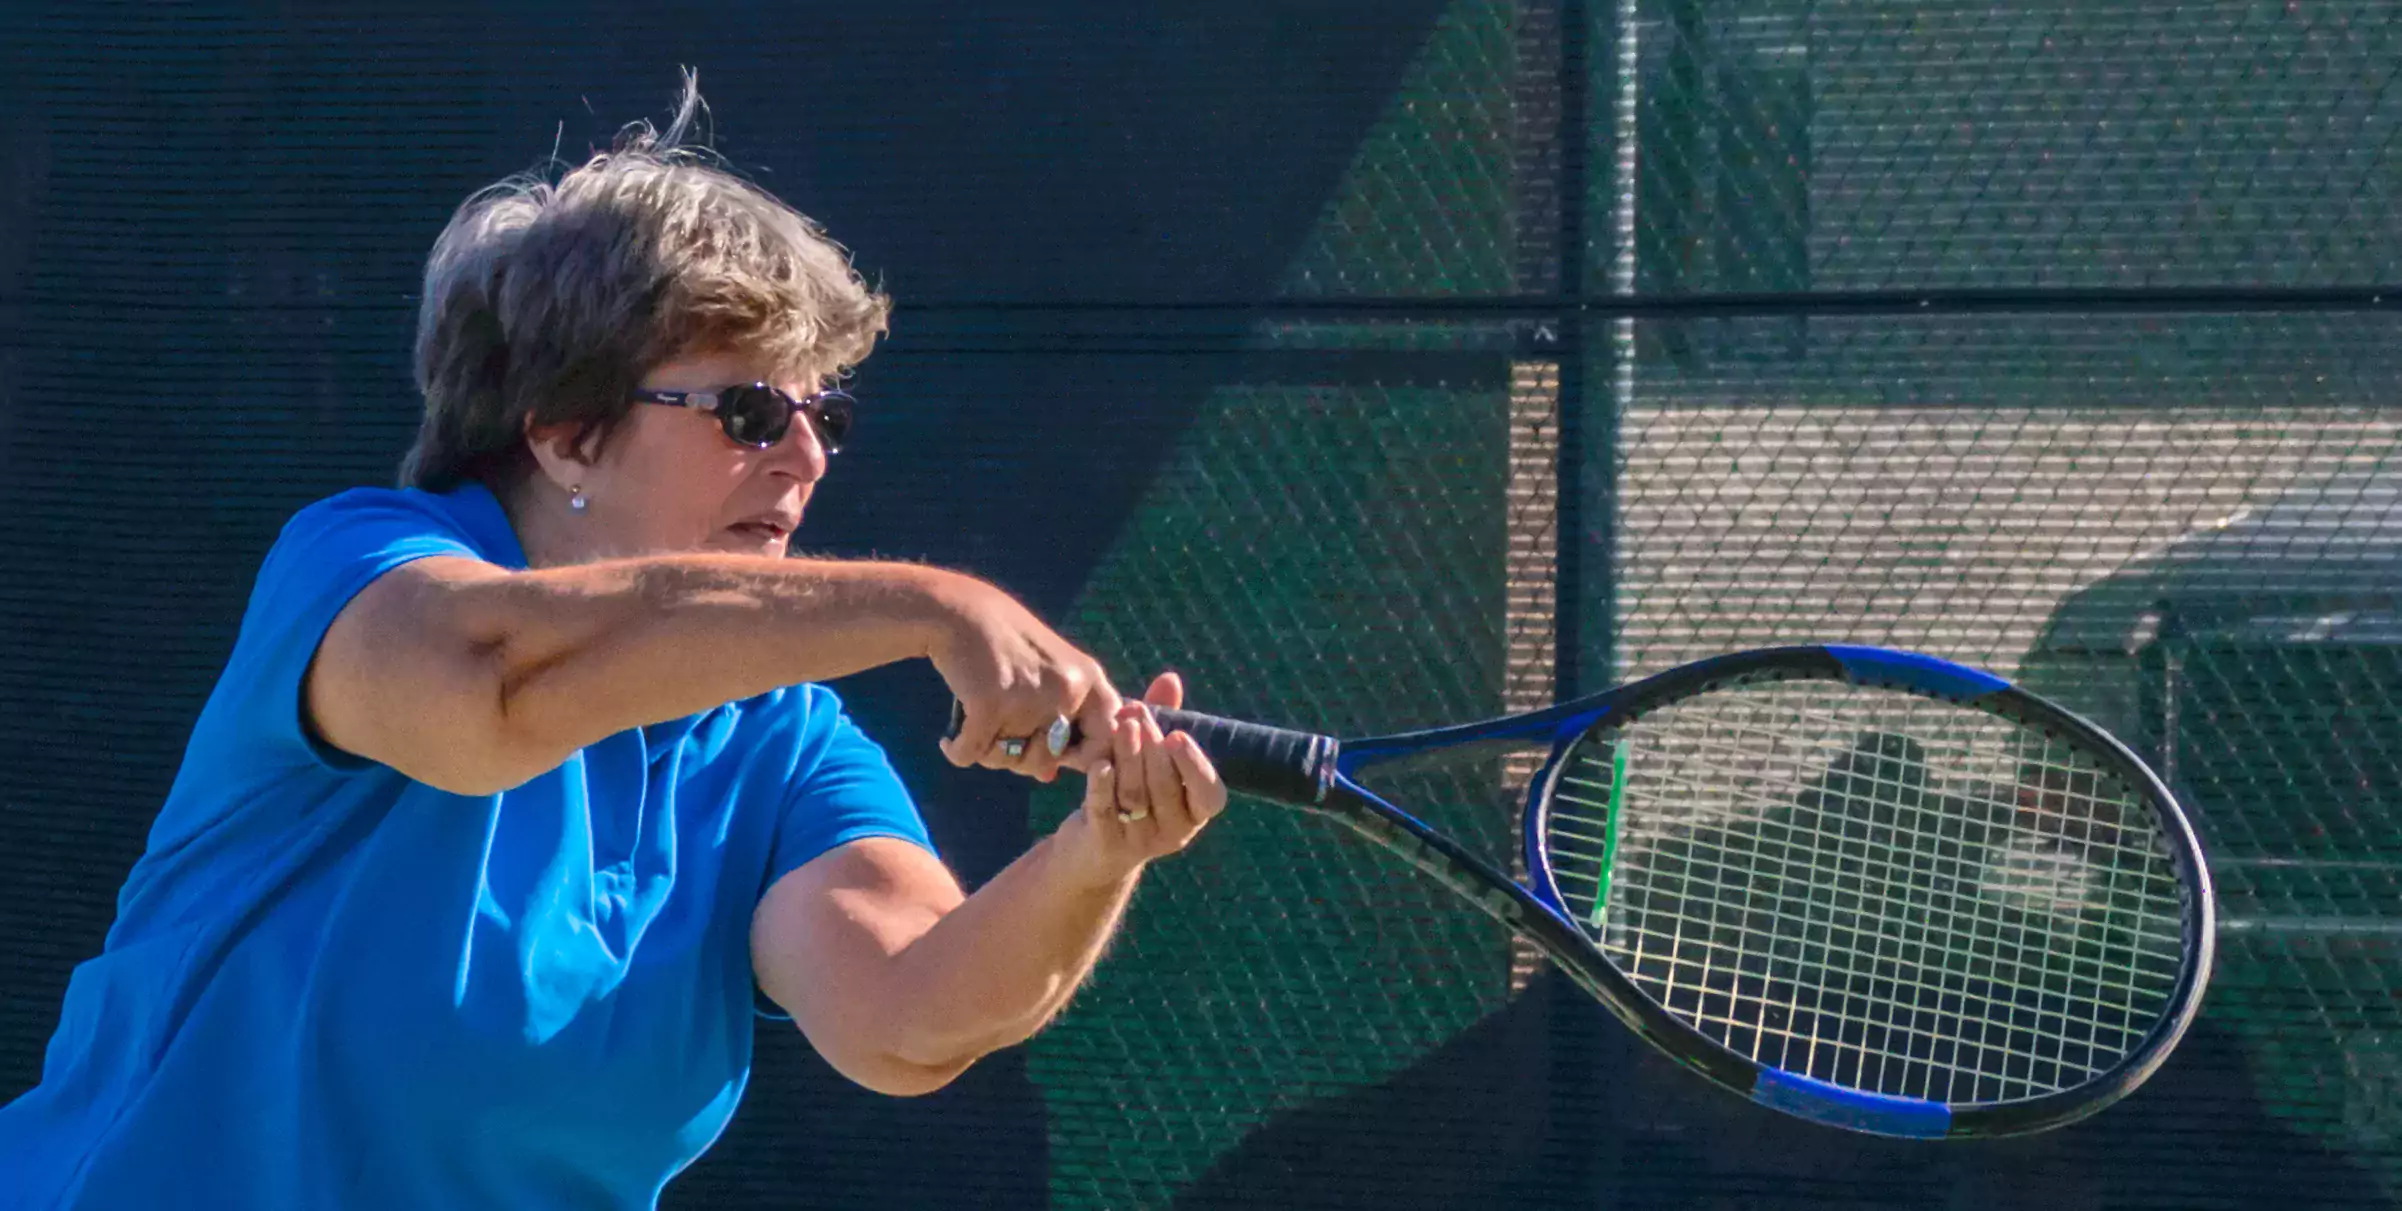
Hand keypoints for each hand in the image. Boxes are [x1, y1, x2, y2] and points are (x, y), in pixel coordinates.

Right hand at [928, 574, 1119, 781]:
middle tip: (998, 739)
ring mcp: (1029, 698)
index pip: (1104, 739)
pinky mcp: (990, 704)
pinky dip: (957, 750)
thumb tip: (1049, 778)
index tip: (1054, 752)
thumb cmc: (1007, 644)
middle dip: (1020, 758)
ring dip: (987, 754)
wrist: (962, 610)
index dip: (1081, 756)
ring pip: (1008, 760)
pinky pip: (972, 754)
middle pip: (1047, 760)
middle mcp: (1065, 690)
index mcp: (1087, 679)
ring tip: (976, 731)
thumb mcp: (1048, 672)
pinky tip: (949, 741)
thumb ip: (1058, 720)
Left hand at [1050, 672, 1228, 888]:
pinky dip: (1102, 787)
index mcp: (1195, 811)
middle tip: (1138, 714)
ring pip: (1136, 797)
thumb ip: (1163, 719)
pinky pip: (1106, 813)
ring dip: (1128, 758)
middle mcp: (1175, 831)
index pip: (1210, 794)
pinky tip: (1099, 765)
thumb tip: (1170, 678)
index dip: (1195, 765)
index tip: (1177, 735)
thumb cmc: (1131, 789)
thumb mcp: (1149, 757)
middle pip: (1166, 788)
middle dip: (1153, 748)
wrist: (1093, 847)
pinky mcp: (1107, 845)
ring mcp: (1141, 841)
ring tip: (1120, 726)